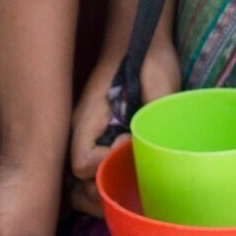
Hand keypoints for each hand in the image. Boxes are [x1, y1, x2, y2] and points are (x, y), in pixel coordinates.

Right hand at [68, 37, 181, 208]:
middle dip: (102, 193)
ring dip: (102, 194)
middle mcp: (81, 134)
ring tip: (128, 187)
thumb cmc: (149, 58)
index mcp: (88, 119)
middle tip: (130, 182)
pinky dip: (105, 185)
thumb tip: (152, 149)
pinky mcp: (99, 141)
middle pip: (76, 183)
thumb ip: (155, 116)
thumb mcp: (159, 83)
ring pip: (80, 185)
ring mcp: (88, 140)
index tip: (128, 145)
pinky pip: (92, 175)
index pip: (82, 163)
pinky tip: (127, 181)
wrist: (141, 41)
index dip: (106, 163)